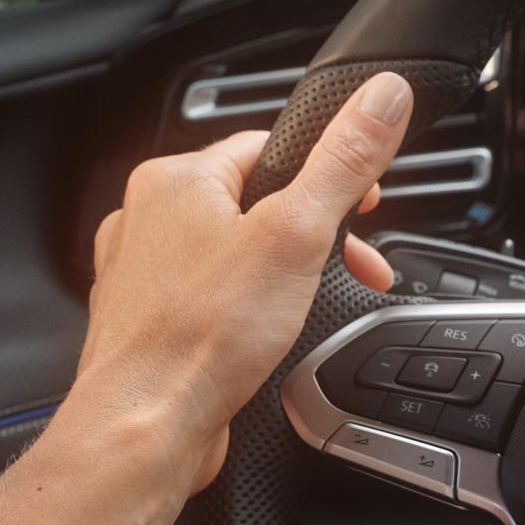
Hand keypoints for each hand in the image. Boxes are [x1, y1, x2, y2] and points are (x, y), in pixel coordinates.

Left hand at [68, 72, 412, 504]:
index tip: (364, 202)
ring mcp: (143, 274)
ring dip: (283, 274)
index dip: (327, 172)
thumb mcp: (297, 233)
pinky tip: (266, 338)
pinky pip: (213, 298)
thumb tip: (382, 97)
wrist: (144, 426)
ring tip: (312, 304)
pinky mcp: (149, 322)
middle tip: (350, 264)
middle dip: (314, 235)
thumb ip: (344, 161)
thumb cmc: (200, 337)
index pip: (268, 146)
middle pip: (255, 203)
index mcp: (176, 179)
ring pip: (233, 254)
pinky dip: (248, 312)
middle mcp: (147, 219)